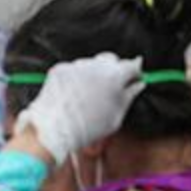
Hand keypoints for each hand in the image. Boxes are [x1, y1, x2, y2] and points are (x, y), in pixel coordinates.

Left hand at [14, 53, 144, 162]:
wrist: (53, 130)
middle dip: (114, 70)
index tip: (134, 80)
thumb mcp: (115, 117)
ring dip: (93, 74)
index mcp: (115, 76)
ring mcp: (76, 65)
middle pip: (111, 59)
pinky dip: (76, 78)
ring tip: (88, 96)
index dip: (135, 73)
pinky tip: (73, 95)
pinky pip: (73, 70)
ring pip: (91, 64)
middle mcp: (96, 65)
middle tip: (111, 87)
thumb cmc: (87, 128)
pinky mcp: (60, 68)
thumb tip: (138, 84)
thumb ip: (129, 96)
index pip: (132, 65)